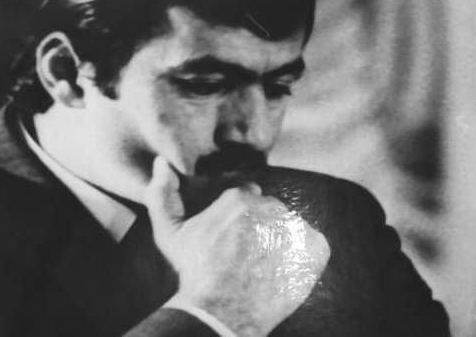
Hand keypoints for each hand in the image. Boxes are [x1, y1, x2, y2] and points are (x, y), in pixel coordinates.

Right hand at [144, 157, 330, 335]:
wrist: (218, 314)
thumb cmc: (192, 273)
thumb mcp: (169, 232)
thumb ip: (161, 193)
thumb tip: (161, 161)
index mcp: (240, 198)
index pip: (248, 197)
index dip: (239, 218)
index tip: (232, 238)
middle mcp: (270, 208)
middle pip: (270, 211)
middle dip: (260, 227)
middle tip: (245, 255)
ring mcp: (294, 229)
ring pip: (289, 227)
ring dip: (279, 242)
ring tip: (262, 266)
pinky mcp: (313, 251)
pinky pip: (314, 245)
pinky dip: (303, 256)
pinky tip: (282, 271)